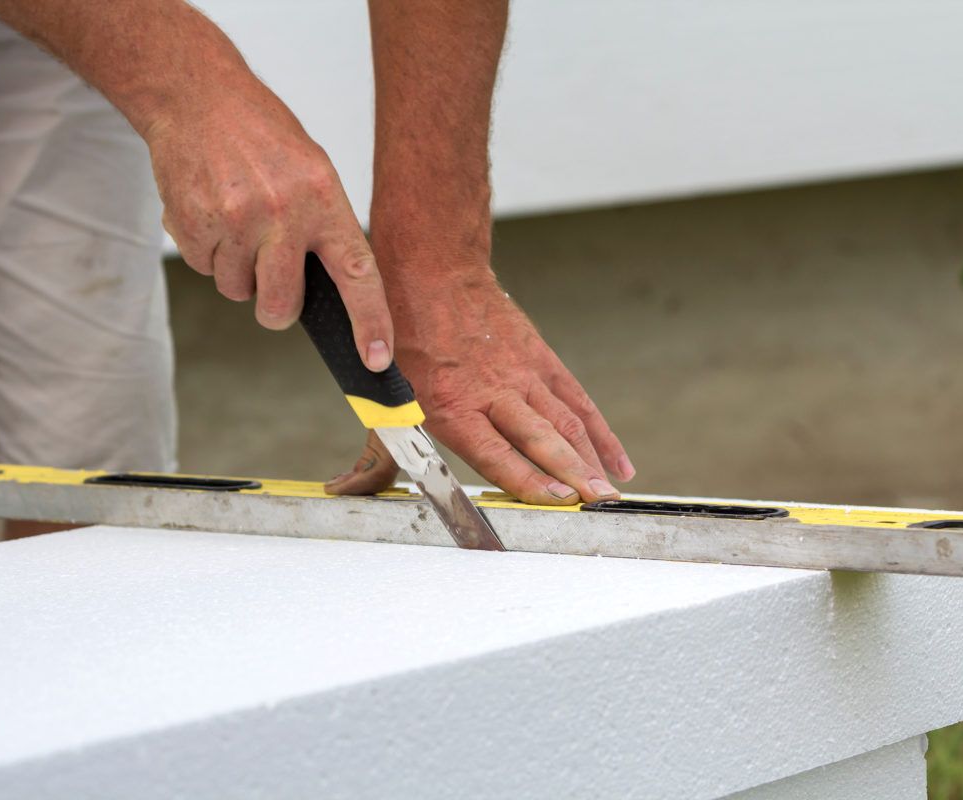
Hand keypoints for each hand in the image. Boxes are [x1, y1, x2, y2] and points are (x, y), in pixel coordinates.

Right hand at [143, 83, 393, 369]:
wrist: (197, 96)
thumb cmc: (262, 136)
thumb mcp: (312, 171)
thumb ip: (323, 229)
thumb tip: (332, 296)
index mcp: (324, 199)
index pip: (357, 274)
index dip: (370, 322)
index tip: (377, 360)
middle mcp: (283, 212)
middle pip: (281, 306)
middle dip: (275, 307)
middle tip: (270, 278)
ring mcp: (235, 220)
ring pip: (237, 290)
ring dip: (236, 269)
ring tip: (236, 220)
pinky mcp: (193, 223)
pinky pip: (205, 269)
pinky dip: (207, 251)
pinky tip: (211, 211)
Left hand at [327, 265, 633, 504]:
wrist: (431, 269)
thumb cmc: (402, 336)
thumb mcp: (379, 397)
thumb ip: (375, 453)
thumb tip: (345, 491)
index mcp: (452, 405)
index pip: (497, 453)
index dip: (530, 480)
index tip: (558, 501)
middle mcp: (492, 391)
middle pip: (541, 438)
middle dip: (573, 475)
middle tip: (597, 505)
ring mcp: (521, 374)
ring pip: (566, 421)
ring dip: (592, 458)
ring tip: (609, 492)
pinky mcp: (540, 359)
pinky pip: (577, 400)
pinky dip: (601, 432)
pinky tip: (617, 461)